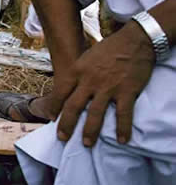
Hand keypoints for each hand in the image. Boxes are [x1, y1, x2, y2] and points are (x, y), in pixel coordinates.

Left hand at [54, 21, 155, 146]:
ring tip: (86, 143)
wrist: (134, 41)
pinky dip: (122, 129)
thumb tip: (70, 87)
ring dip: (90, 131)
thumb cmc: (109, 48)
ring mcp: (108, 87)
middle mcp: (89, 81)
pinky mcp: (126, 92)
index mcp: (77, 71)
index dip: (54, 107)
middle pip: (73, 107)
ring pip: (95, 114)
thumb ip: (78, 73)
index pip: (60, 92)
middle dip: (66, 124)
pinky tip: (121, 140)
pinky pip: (123, 114)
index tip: (51, 118)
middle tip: (62, 137)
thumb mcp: (86, 57)